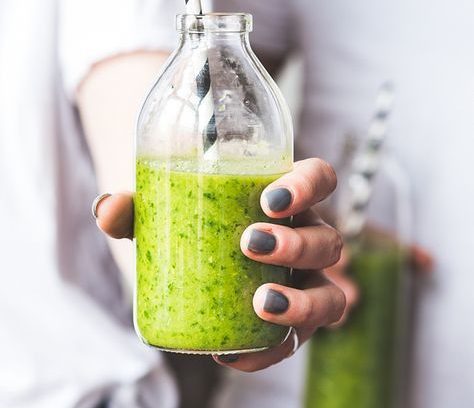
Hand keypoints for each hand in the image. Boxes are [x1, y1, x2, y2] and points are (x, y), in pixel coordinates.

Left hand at [94, 158, 346, 371]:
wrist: (193, 263)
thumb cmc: (193, 225)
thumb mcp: (165, 213)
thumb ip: (137, 208)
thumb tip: (107, 207)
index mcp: (283, 200)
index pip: (320, 178)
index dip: (308, 185)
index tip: (269, 199)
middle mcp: (303, 238)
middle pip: (328, 240)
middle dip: (296, 244)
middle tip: (250, 243)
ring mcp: (303, 283)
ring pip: (330, 296)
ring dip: (302, 303)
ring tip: (261, 304)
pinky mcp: (288, 323)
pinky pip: (295, 342)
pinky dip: (269, 351)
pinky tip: (232, 355)